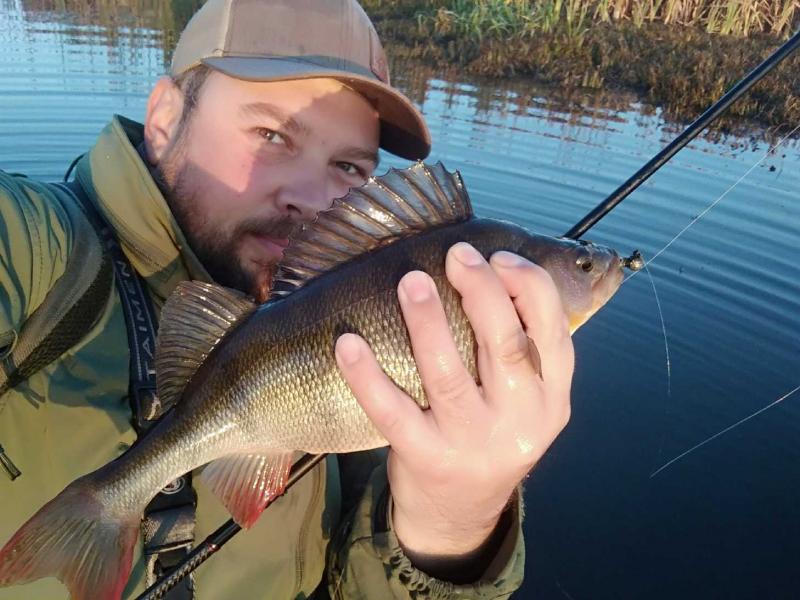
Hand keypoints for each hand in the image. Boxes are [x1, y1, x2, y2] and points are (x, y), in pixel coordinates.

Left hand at [335, 242, 573, 562]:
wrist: (461, 512)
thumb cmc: (492, 433)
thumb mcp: (526, 398)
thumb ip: (521, 347)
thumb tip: (491, 270)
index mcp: (552, 395)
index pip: (553, 329)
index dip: (528, 285)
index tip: (497, 256)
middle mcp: (521, 420)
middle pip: (505, 346)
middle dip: (481, 292)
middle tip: (455, 255)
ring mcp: (473, 443)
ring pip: (449, 375)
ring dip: (428, 323)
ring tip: (410, 282)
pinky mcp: (427, 459)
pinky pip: (393, 413)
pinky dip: (367, 376)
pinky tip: (348, 343)